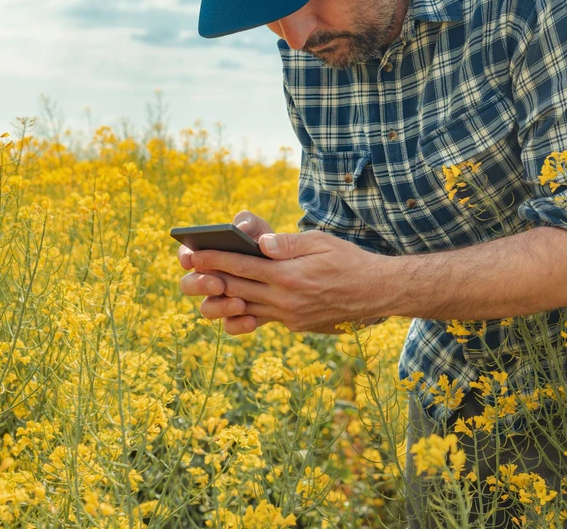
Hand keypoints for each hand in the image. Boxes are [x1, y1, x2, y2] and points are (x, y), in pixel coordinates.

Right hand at [178, 210, 275, 334]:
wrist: (292, 269)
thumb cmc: (268, 243)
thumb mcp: (262, 229)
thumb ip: (249, 222)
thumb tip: (240, 228)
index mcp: (209, 254)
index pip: (187, 255)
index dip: (185, 257)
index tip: (192, 258)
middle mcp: (209, 278)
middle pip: (190, 285)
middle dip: (201, 285)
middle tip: (219, 284)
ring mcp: (221, 299)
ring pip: (208, 309)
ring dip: (220, 307)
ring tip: (240, 304)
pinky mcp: (237, 316)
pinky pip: (230, 326)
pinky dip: (239, 324)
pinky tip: (253, 320)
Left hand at [180, 215, 389, 334]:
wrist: (376, 293)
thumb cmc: (349, 261)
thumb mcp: (321, 242)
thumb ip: (289, 243)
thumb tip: (261, 243)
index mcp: (289, 275)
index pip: (241, 266)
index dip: (214, 260)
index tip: (193, 254)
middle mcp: (286, 300)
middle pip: (236, 290)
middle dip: (211, 279)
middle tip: (190, 271)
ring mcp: (290, 316)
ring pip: (246, 308)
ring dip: (225, 299)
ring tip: (210, 286)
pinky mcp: (296, 325)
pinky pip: (264, 318)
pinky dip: (248, 310)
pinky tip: (240, 300)